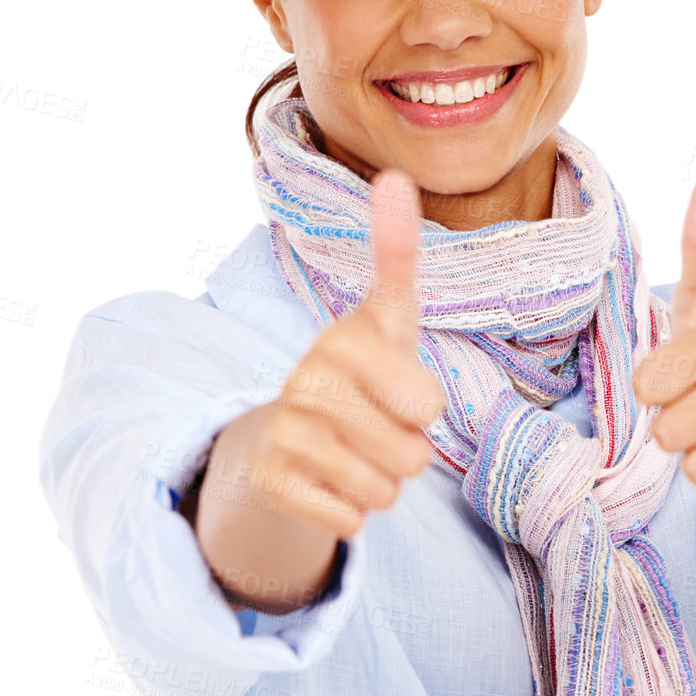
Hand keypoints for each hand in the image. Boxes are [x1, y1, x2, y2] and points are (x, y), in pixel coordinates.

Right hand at [250, 166, 446, 538]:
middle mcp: (306, 381)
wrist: (275, 438)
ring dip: (380, 484)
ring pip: (385, 491)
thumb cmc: (354, 375)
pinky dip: (349, 513)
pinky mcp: (271, 482)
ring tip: (353, 454)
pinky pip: (351, 520)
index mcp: (343, 340)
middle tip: (375, 429)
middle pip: (412, 455)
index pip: (424, 403)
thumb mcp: (383, 318)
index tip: (400, 393)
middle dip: (406, 453)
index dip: (422, 409)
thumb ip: (396, 254)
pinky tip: (326, 482)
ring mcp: (284, 432)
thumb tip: (395, 176)